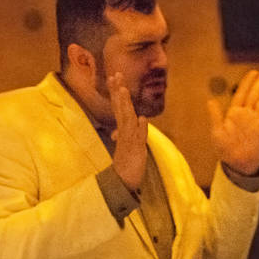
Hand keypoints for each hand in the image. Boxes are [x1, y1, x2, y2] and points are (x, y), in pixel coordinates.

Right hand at [109, 71, 147, 189]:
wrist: (123, 183)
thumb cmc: (128, 163)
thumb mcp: (132, 143)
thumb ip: (136, 129)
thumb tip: (141, 118)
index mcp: (123, 130)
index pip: (119, 107)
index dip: (117, 92)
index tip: (114, 76)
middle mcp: (124, 133)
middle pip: (121, 109)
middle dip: (118, 92)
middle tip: (116, 75)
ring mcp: (129, 141)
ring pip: (126, 120)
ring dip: (125, 105)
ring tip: (124, 90)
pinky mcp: (134, 151)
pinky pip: (137, 138)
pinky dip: (140, 128)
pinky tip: (143, 118)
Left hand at [207, 69, 258, 175]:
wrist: (238, 165)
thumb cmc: (225, 150)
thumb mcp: (217, 133)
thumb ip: (215, 116)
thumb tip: (210, 101)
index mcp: (234, 114)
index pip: (241, 94)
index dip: (247, 82)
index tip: (253, 72)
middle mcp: (246, 115)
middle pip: (254, 95)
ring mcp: (255, 122)